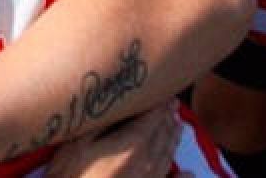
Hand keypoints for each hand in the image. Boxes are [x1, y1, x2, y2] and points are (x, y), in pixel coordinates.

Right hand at [46, 101, 180, 177]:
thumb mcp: (75, 147)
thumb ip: (98, 125)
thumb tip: (115, 107)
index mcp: (130, 147)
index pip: (150, 120)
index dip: (158, 106)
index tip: (165, 94)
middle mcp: (146, 164)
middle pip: (162, 136)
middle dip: (167, 118)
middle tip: (173, 104)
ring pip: (167, 157)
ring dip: (173, 139)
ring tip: (178, 126)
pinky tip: (190, 173)